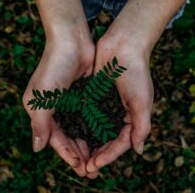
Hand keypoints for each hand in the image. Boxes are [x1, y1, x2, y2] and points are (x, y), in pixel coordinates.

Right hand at [23, 29, 98, 177]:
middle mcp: (54, 108)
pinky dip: (93, 128)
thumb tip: (37, 148)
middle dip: (78, 152)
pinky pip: (87, 116)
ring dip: (87, 143)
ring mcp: (69, 102)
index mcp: (41, 110)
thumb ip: (39, 122)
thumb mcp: (42, 96)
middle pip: (67, 136)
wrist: (71, 42)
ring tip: (97, 158)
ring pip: (78, 128)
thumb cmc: (54, 66)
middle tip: (91, 168)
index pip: (54, 138)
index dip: (66, 153)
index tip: (80, 167)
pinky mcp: (82, 96)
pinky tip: (101, 138)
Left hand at [86, 25, 153, 172]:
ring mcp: (104, 104)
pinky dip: (80, 124)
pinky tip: (72, 134)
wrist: (123, 46)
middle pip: (106, 139)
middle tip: (84, 167)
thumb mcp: (143, 101)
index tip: (96, 164)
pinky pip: (86, 113)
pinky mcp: (93, 95)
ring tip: (76, 156)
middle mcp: (117, 113)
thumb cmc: (136, 73)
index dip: (109, 155)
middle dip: (96, 153)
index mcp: (131, 117)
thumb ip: (142, 126)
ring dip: (87, 142)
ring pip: (94, 129)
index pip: (120, 142)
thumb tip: (138, 150)